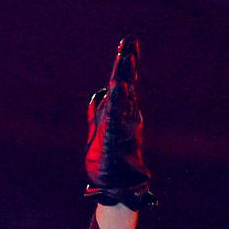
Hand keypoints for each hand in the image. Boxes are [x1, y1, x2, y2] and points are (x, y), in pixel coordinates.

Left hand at [85, 36, 153, 209]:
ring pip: (122, 98)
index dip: (124, 63)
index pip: (120, 83)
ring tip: (125, 57)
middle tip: (130, 41)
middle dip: (126, 63)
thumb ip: (98, 113)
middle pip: (123, 85)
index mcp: (117, 113)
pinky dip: (116, 103)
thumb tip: (99, 94)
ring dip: (123, 77)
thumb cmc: (106, 162)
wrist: (114, 187)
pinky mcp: (111, 140)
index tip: (128, 42)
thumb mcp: (99, 132)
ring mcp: (118, 127)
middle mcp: (122, 116)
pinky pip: (114, 118)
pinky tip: (116, 88)